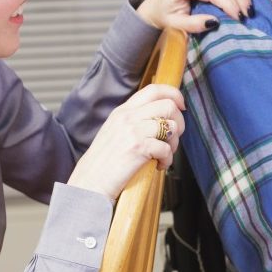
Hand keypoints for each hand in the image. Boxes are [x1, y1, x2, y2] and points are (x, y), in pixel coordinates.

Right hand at [67, 83, 184, 200]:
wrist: (89, 182)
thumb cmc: (104, 161)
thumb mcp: (116, 131)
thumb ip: (135, 120)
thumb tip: (163, 117)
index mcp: (123, 111)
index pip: (154, 89)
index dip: (174, 94)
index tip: (182, 106)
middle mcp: (127, 117)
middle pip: (168, 105)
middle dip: (179, 122)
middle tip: (173, 138)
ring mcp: (132, 131)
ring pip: (171, 126)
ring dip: (174, 143)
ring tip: (164, 154)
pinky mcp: (138, 148)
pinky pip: (166, 148)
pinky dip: (168, 160)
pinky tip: (159, 166)